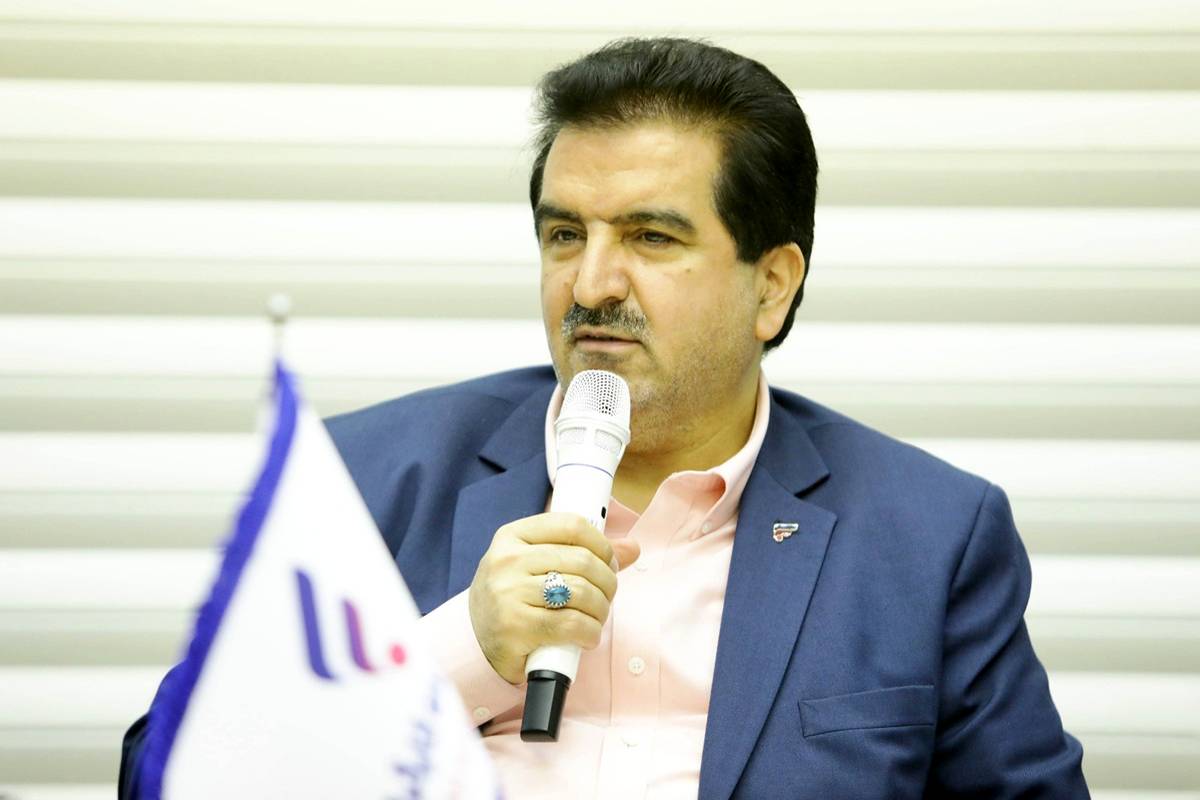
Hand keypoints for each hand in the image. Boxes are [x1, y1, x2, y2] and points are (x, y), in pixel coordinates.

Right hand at [467, 512, 640, 684]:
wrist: (471, 642)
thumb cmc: (511, 598)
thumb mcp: (535, 566)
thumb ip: (580, 552)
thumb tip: (632, 547)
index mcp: (512, 536)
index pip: (572, 525)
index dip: (601, 543)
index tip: (608, 561)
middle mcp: (507, 560)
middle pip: (582, 561)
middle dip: (607, 582)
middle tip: (606, 596)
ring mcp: (508, 593)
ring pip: (581, 592)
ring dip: (601, 610)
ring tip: (596, 618)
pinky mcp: (515, 627)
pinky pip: (572, 624)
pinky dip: (590, 632)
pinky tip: (587, 636)